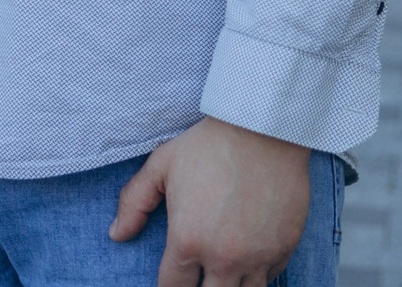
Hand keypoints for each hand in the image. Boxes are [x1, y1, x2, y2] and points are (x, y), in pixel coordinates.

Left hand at [110, 116, 309, 286]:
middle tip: (196, 275)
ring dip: (230, 286)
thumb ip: (134, 203)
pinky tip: (247, 260)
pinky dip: (256, 275)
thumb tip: (117, 234)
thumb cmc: (210, 145)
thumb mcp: (161, 166)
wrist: (263, 130)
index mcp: (188, 241)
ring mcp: (258, 257)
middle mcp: (224, 258)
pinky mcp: (284, 249)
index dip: (168, 286)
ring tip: (221, 273)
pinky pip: (269, 279)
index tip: (172, 278)